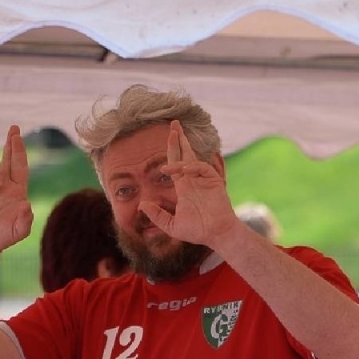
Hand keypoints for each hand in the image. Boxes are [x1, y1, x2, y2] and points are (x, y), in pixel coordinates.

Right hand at [0, 125, 33, 250]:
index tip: (18, 136)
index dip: (20, 151)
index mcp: (18, 191)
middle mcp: (5, 186)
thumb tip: (27, 205)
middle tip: (14, 128)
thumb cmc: (3, 237)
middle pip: (9, 160)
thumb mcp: (19, 231)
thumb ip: (25, 220)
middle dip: (11, 144)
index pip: (21, 167)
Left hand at [141, 121, 238, 247]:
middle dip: (179, 139)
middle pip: (185, 154)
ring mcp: (203, 179)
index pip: (175, 164)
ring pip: (192, 158)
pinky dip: (192, 166)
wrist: (216, 235)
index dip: (171, 150)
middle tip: (174, 124)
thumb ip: (157, 216)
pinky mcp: (213, 181)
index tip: (168, 137)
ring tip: (172, 145)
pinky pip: (201, 167)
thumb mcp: (171, 226)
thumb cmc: (198, 231)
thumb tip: (142, 204)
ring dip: (182, 149)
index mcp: (184, 188)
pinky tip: (184, 170)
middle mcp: (193, 180)